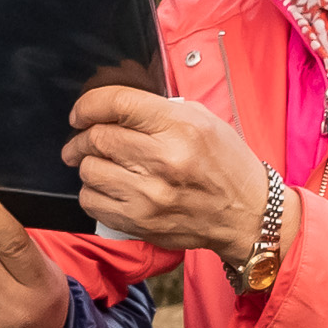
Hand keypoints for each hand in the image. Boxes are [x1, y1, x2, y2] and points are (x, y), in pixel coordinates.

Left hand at [64, 86, 279, 263]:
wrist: (247, 215)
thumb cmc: (225, 164)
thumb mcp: (202, 120)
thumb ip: (157, 110)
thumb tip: (112, 107)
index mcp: (181, 127)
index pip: (117, 104)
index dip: (88, 105)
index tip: (80, 113)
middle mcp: (164, 160)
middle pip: (97, 138)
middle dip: (82, 137)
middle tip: (82, 139)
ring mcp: (150, 195)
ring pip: (90, 170)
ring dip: (88, 164)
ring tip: (100, 164)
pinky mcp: (140, 223)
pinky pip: (92, 202)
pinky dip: (92, 192)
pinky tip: (107, 188)